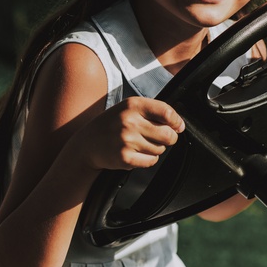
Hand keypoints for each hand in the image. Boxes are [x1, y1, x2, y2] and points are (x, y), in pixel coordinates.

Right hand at [69, 96, 184, 170]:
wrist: (87, 143)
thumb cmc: (112, 124)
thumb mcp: (128, 109)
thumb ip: (152, 112)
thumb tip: (178, 125)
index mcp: (132, 105)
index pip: (166, 112)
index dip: (176, 121)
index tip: (178, 126)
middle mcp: (129, 121)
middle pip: (168, 134)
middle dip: (169, 138)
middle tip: (160, 138)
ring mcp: (126, 140)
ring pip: (160, 149)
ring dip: (155, 148)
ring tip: (139, 144)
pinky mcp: (125, 158)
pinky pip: (151, 161)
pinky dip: (147, 159)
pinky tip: (135, 153)